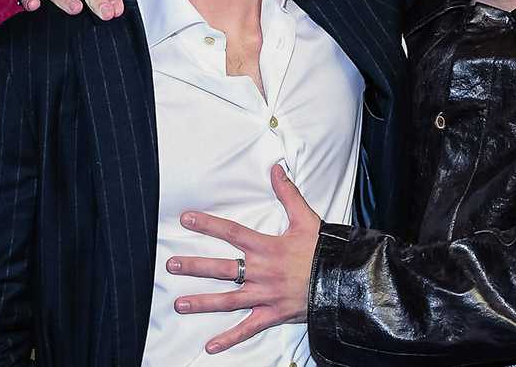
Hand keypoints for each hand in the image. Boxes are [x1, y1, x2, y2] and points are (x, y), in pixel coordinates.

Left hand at [168, 164, 319, 353]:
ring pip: (228, 300)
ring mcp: (265, 296)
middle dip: (195, 266)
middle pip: (222, 268)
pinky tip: (211, 345)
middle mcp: (262, 272)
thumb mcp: (306, 219)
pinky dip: (230, 338)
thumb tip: (276, 169)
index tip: (186, 219)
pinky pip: (248, 328)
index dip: (208, 225)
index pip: (231, 232)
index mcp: (268, 247)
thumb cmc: (324, 250)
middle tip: (171, 265)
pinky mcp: (273, 315)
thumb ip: (287, 194)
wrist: (344, 279)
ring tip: (180, 303)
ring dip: (202, 302)